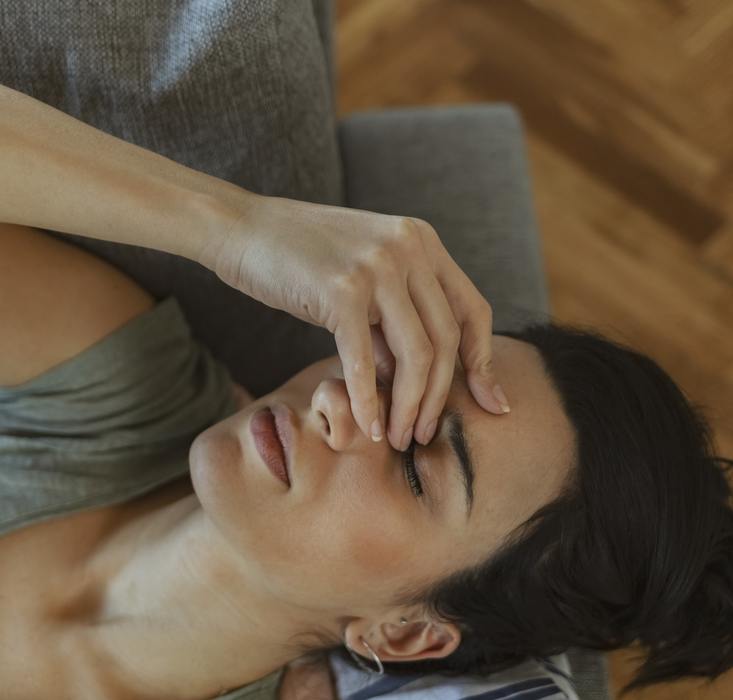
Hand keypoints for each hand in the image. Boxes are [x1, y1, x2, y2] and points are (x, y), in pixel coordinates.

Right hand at [199, 194, 507, 449]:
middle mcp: (409, 247)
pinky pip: (366, 361)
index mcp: (422, 241)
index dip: (485, 363)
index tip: (492, 405)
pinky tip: (367, 428)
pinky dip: (368, 402)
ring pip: (416, 355)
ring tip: (397, 437)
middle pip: (446, 339)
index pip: (473, 310)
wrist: (240, 228)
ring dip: (409, 407)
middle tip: (423, 434)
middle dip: (439, 398)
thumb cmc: (296, 259)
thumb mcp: (361, 278)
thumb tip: (413, 378)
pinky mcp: (341, 290)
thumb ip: (393, 318)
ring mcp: (377, 266)